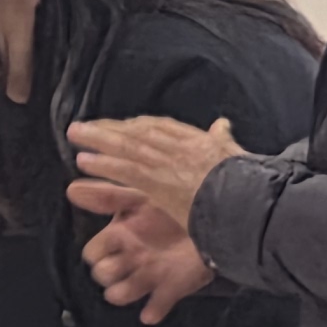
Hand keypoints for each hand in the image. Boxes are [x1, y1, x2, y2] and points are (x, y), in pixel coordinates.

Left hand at [64, 112, 242, 231]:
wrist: (252, 202)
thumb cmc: (249, 186)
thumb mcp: (238, 155)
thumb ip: (225, 140)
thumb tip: (223, 123)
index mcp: (200, 142)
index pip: (161, 127)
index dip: (136, 125)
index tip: (120, 124)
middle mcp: (181, 147)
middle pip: (137, 131)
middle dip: (109, 128)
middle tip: (84, 126)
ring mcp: (169, 163)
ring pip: (126, 145)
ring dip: (97, 139)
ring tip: (74, 135)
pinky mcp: (159, 182)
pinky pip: (124, 169)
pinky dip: (103, 163)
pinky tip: (83, 160)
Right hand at [75, 195, 214, 325]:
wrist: (217, 214)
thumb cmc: (174, 204)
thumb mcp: (139, 197)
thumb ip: (107, 196)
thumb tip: (70, 188)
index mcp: (119, 236)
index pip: (92, 253)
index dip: (97, 252)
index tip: (113, 241)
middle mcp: (130, 258)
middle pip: (103, 275)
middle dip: (108, 272)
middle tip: (126, 260)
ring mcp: (149, 275)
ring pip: (121, 294)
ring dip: (124, 292)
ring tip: (139, 280)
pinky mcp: (172, 288)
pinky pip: (156, 307)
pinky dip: (153, 311)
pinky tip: (151, 312)